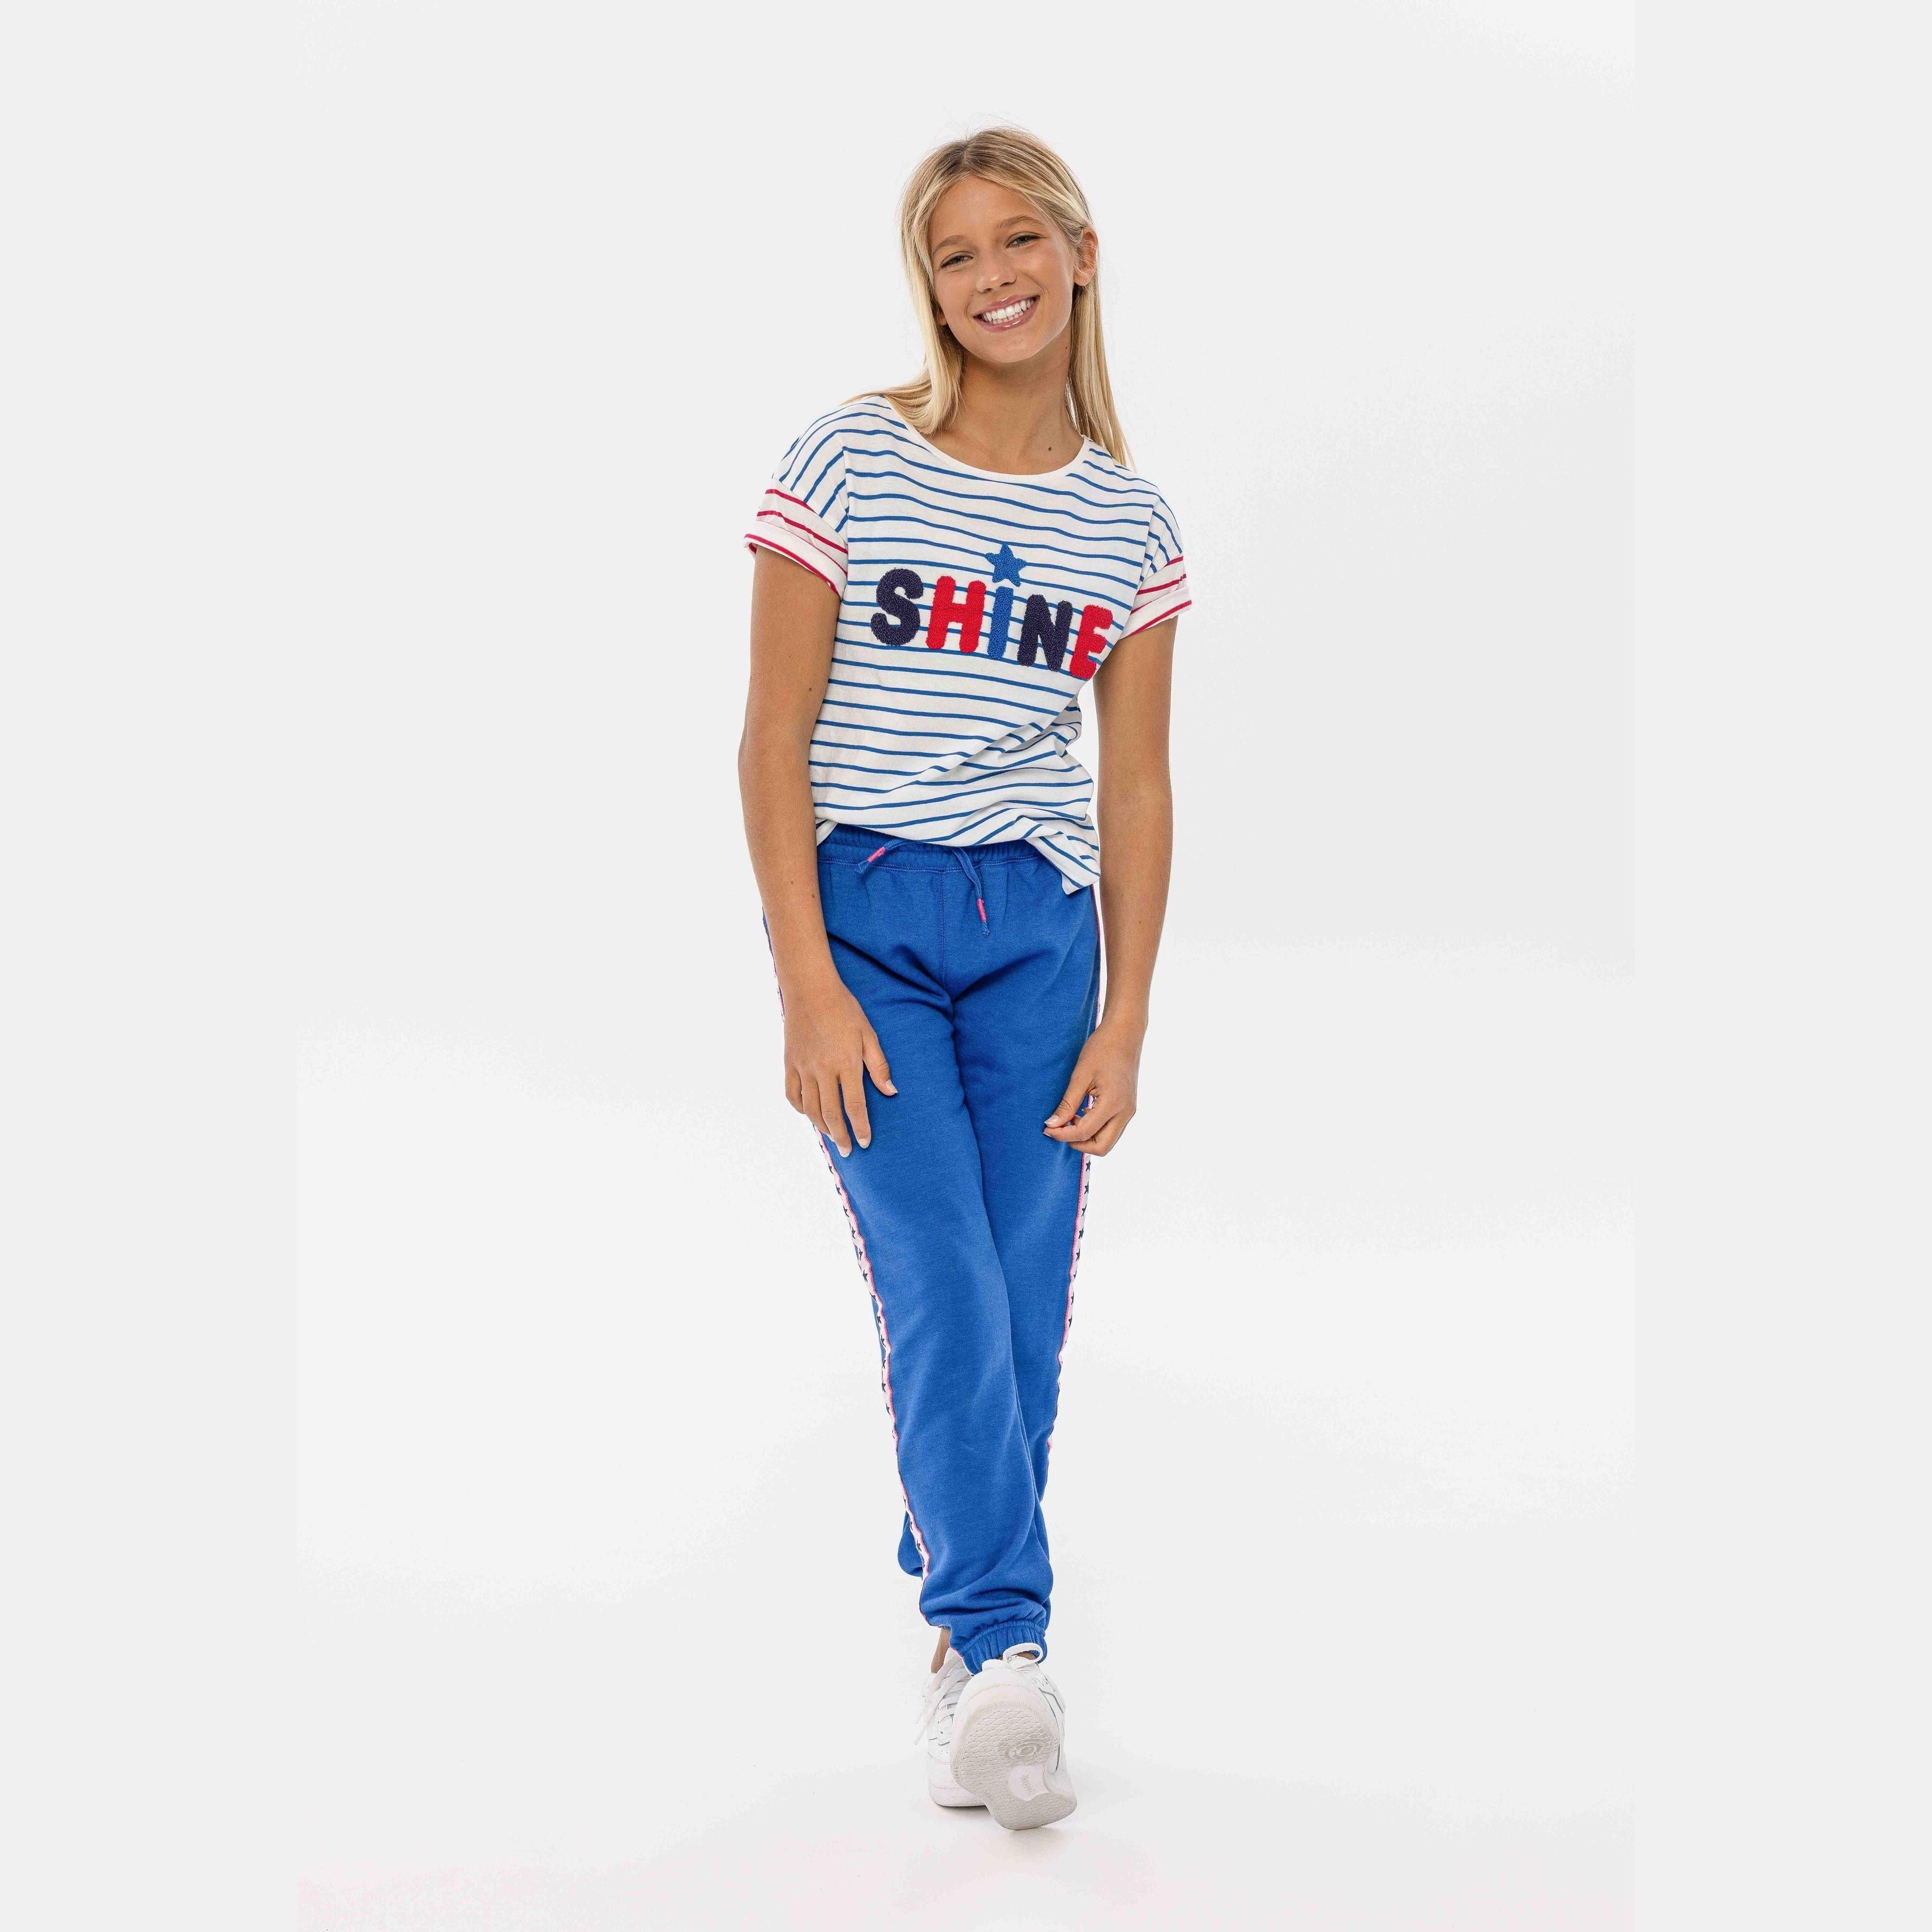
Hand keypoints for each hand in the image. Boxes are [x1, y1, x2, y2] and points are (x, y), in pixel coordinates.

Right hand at [782, 974, 894, 1154]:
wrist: (810, 989)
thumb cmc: (844, 1009)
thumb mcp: (868, 1033)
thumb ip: (878, 1065)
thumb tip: (891, 1091)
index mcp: (846, 1063)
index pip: (854, 1106)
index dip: (861, 1128)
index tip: (865, 1142)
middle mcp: (823, 1070)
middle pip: (832, 1114)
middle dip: (841, 1136)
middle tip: (848, 1151)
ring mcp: (803, 1068)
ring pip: (811, 1108)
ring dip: (822, 1127)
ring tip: (832, 1137)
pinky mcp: (789, 1063)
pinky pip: (792, 1094)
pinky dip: (801, 1109)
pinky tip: (809, 1115)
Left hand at [1043, 1019, 1143, 1155]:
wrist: (1125, 1033)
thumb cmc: (1102, 1048)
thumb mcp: (1081, 1075)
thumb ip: (1067, 1103)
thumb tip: (1052, 1125)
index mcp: (1113, 1104)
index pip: (1085, 1132)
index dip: (1063, 1135)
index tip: (1046, 1129)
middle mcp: (1126, 1112)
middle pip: (1101, 1147)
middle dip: (1078, 1144)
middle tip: (1059, 1130)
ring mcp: (1129, 1111)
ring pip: (1108, 1140)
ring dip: (1087, 1137)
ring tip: (1068, 1120)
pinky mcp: (1128, 1107)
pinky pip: (1111, 1129)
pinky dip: (1095, 1129)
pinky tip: (1081, 1113)